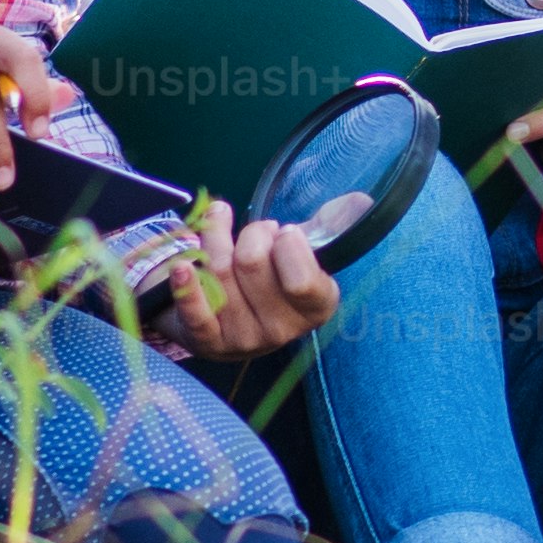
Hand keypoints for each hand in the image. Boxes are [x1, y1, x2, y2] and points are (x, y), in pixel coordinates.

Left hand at [152, 193, 341, 360]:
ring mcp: (243, 340)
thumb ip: (332, 225)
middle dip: (252, 234)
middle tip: (256, 235)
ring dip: (216, 239)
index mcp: (316, 308)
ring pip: (219, 269)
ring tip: (222, 233)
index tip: (285, 234)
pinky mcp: (207, 341)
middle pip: (252, 262)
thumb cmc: (274, 276)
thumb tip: (360, 201)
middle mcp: (282, 330)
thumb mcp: (306, 253)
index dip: (288, 245)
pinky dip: (187, 286)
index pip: (301, 279)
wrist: (233, 319)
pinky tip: (183, 266)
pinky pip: (196, 311)